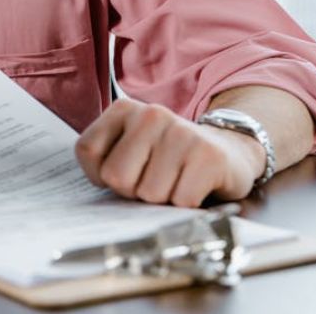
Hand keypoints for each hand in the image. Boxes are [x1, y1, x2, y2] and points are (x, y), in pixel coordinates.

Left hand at [74, 99, 265, 206]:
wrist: (228, 152)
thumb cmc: (168, 158)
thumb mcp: (130, 148)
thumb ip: (105, 159)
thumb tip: (100, 189)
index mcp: (123, 109)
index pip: (87, 150)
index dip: (100, 174)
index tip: (124, 171)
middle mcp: (151, 114)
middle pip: (116, 176)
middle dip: (133, 191)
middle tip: (152, 180)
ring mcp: (181, 132)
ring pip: (149, 193)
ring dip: (162, 200)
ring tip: (175, 181)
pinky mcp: (208, 155)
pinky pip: (181, 201)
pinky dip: (186, 205)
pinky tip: (194, 186)